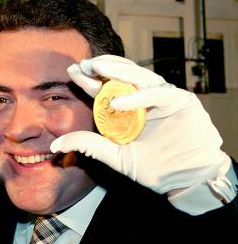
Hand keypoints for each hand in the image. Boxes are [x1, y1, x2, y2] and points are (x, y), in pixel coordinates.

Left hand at [50, 55, 230, 194]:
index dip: (88, 81)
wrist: (187, 179)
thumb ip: (90, 146)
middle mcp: (142, 99)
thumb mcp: (116, 157)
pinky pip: (158, 93)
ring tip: (95, 67)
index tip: (71, 72)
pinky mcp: (179, 100)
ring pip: (138, 76)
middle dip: (99, 69)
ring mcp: (161, 97)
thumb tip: (55, 145)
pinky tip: (117, 101)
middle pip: (119, 78)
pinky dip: (137, 96)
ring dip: (116, 70)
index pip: (104, 90)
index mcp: (126, 110)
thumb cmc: (155, 168)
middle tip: (81, 64)